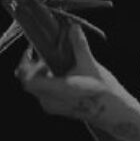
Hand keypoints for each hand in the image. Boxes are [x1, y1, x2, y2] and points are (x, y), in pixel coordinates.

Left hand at [15, 22, 137, 123]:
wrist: (113, 113)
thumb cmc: (103, 91)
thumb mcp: (90, 65)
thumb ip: (79, 45)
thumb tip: (73, 27)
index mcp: (57, 90)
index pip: (28, 80)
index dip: (25, 64)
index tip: (32, 49)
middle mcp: (50, 101)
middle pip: (30, 82)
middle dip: (35, 65)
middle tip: (47, 52)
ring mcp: (53, 107)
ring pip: (37, 87)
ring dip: (42, 72)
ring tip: (57, 61)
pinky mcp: (57, 108)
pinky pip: (44, 92)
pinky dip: (48, 80)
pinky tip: (63, 72)